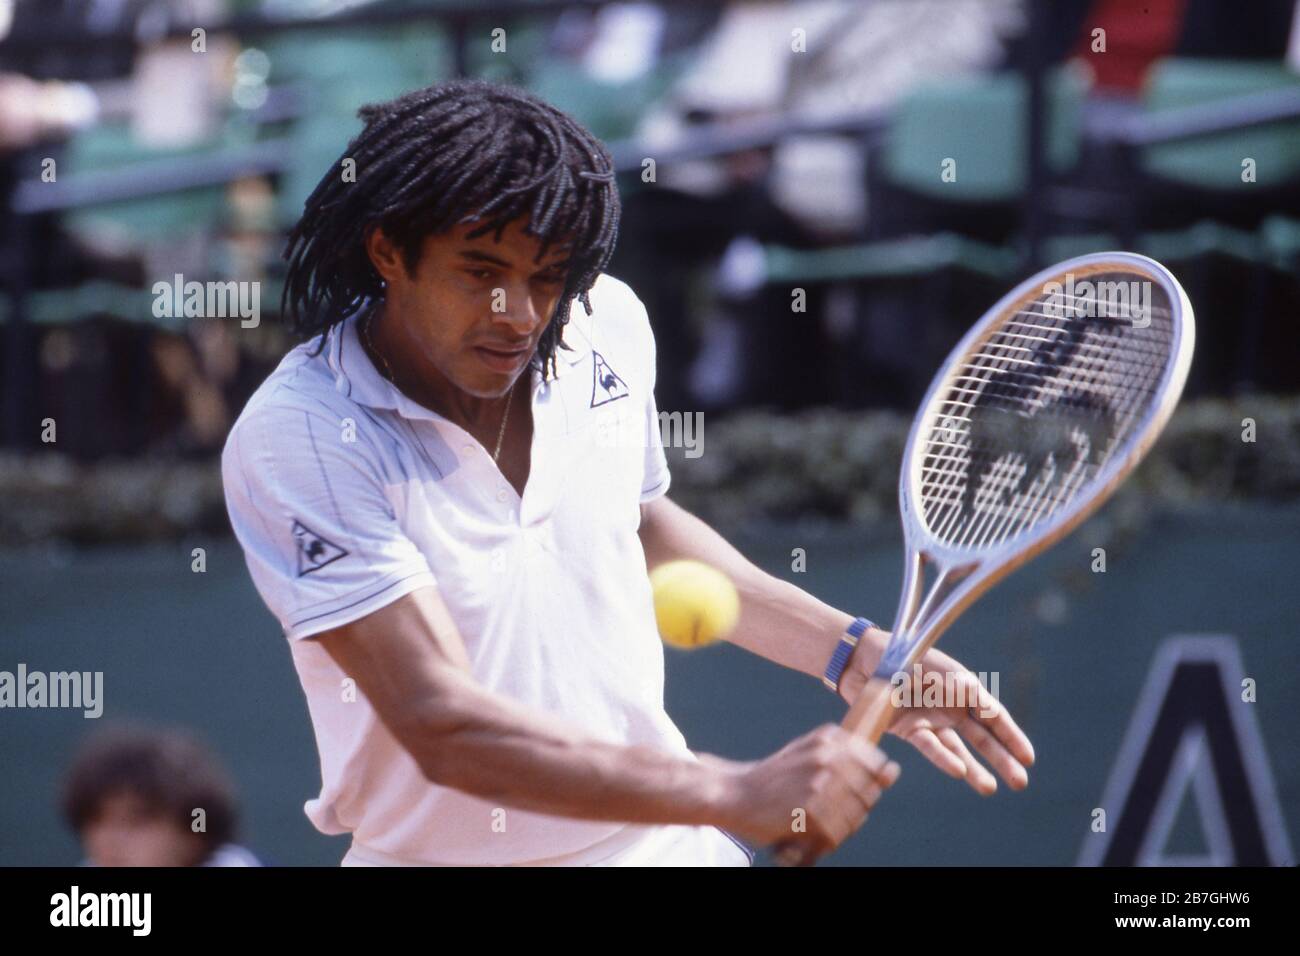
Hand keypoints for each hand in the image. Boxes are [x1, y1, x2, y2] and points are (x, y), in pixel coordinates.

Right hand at [712, 724, 899, 862]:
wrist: (735, 794)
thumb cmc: (776, 779)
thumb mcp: (811, 756)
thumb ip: (852, 761)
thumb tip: (893, 771)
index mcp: (829, 738)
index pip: (876, 765)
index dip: (865, 785)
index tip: (842, 792)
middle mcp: (827, 755)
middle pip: (869, 794)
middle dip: (853, 810)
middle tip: (824, 813)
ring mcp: (819, 781)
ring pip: (856, 816)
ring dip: (841, 828)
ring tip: (816, 825)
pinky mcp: (810, 807)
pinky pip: (838, 833)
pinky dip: (828, 840)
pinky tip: (810, 834)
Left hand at [839, 636, 1034, 795]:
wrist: (863, 658)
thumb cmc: (902, 653)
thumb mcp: (933, 664)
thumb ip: (955, 682)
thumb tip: (976, 697)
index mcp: (963, 687)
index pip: (994, 715)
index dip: (1012, 736)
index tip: (1028, 758)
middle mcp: (951, 707)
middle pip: (982, 737)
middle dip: (1002, 759)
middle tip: (1020, 782)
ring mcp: (931, 720)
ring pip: (958, 749)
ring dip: (974, 768)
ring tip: (990, 789)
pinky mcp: (909, 729)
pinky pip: (930, 746)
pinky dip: (944, 758)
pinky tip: (959, 771)